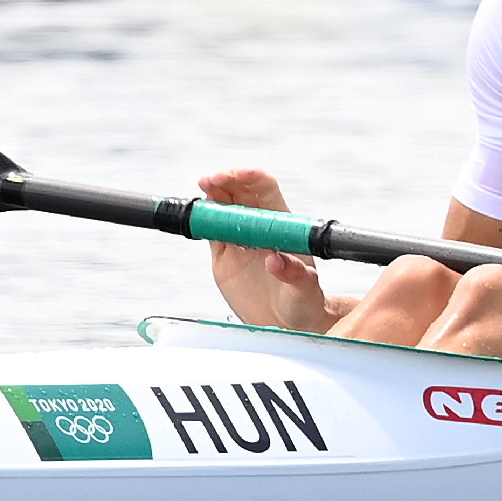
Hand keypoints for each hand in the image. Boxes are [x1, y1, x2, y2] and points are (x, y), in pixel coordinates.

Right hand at [196, 167, 336, 333]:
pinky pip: (211, 230)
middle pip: (241, 192)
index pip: (266, 190)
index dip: (251, 177)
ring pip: (223, 207)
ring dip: (212, 195)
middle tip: (210, 181)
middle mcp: (261, 228)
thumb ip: (294, 275)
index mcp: (284, 227)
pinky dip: (203, 220)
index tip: (236, 175)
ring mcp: (241, 240)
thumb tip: (276, 259)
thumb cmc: (304, 304)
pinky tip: (197, 215)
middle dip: (226, 180)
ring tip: (203, 189)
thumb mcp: (304, 292)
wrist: (287, 325)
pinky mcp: (224, 255)